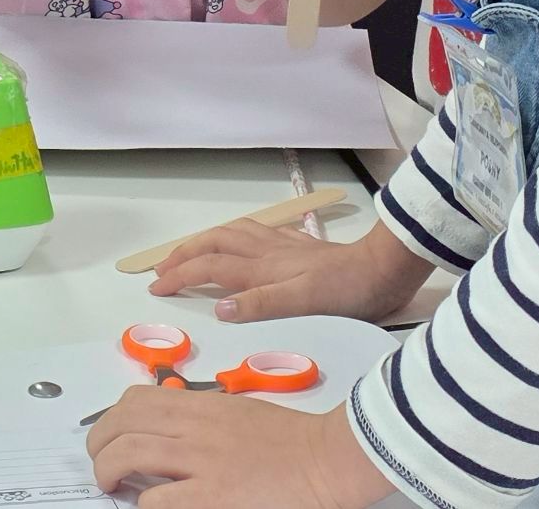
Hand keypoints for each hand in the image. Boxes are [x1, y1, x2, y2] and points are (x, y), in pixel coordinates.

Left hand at [87, 396, 390, 507]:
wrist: (326, 458)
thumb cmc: (290, 439)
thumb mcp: (236, 413)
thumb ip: (200, 418)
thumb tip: (168, 432)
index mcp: (200, 406)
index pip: (135, 401)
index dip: (111, 418)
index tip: (109, 435)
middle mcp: (193, 428)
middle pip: (122, 424)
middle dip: (99, 444)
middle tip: (102, 464)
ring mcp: (200, 462)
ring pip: (128, 454)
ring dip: (108, 471)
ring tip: (110, 485)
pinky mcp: (211, 497)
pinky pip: (157, 499)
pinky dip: (145, 504)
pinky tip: (149, 507)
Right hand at [148, 221, 429, 325]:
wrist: (382, 269)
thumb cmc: (345, 292)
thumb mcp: (303, 303)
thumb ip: (260, 304)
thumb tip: (217, 307)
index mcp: (261, 268)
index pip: (208, 268)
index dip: (179, 275)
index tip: (156, 288)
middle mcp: (265, 251)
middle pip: (213, 243)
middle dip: (183, 253)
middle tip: (161, 268)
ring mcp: (281, 244)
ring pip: (231, 233)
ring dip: (203, 240)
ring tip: (189, 250)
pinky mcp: (298, 244)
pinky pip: (255, 232)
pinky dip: (235, 234)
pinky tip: (240, 240)